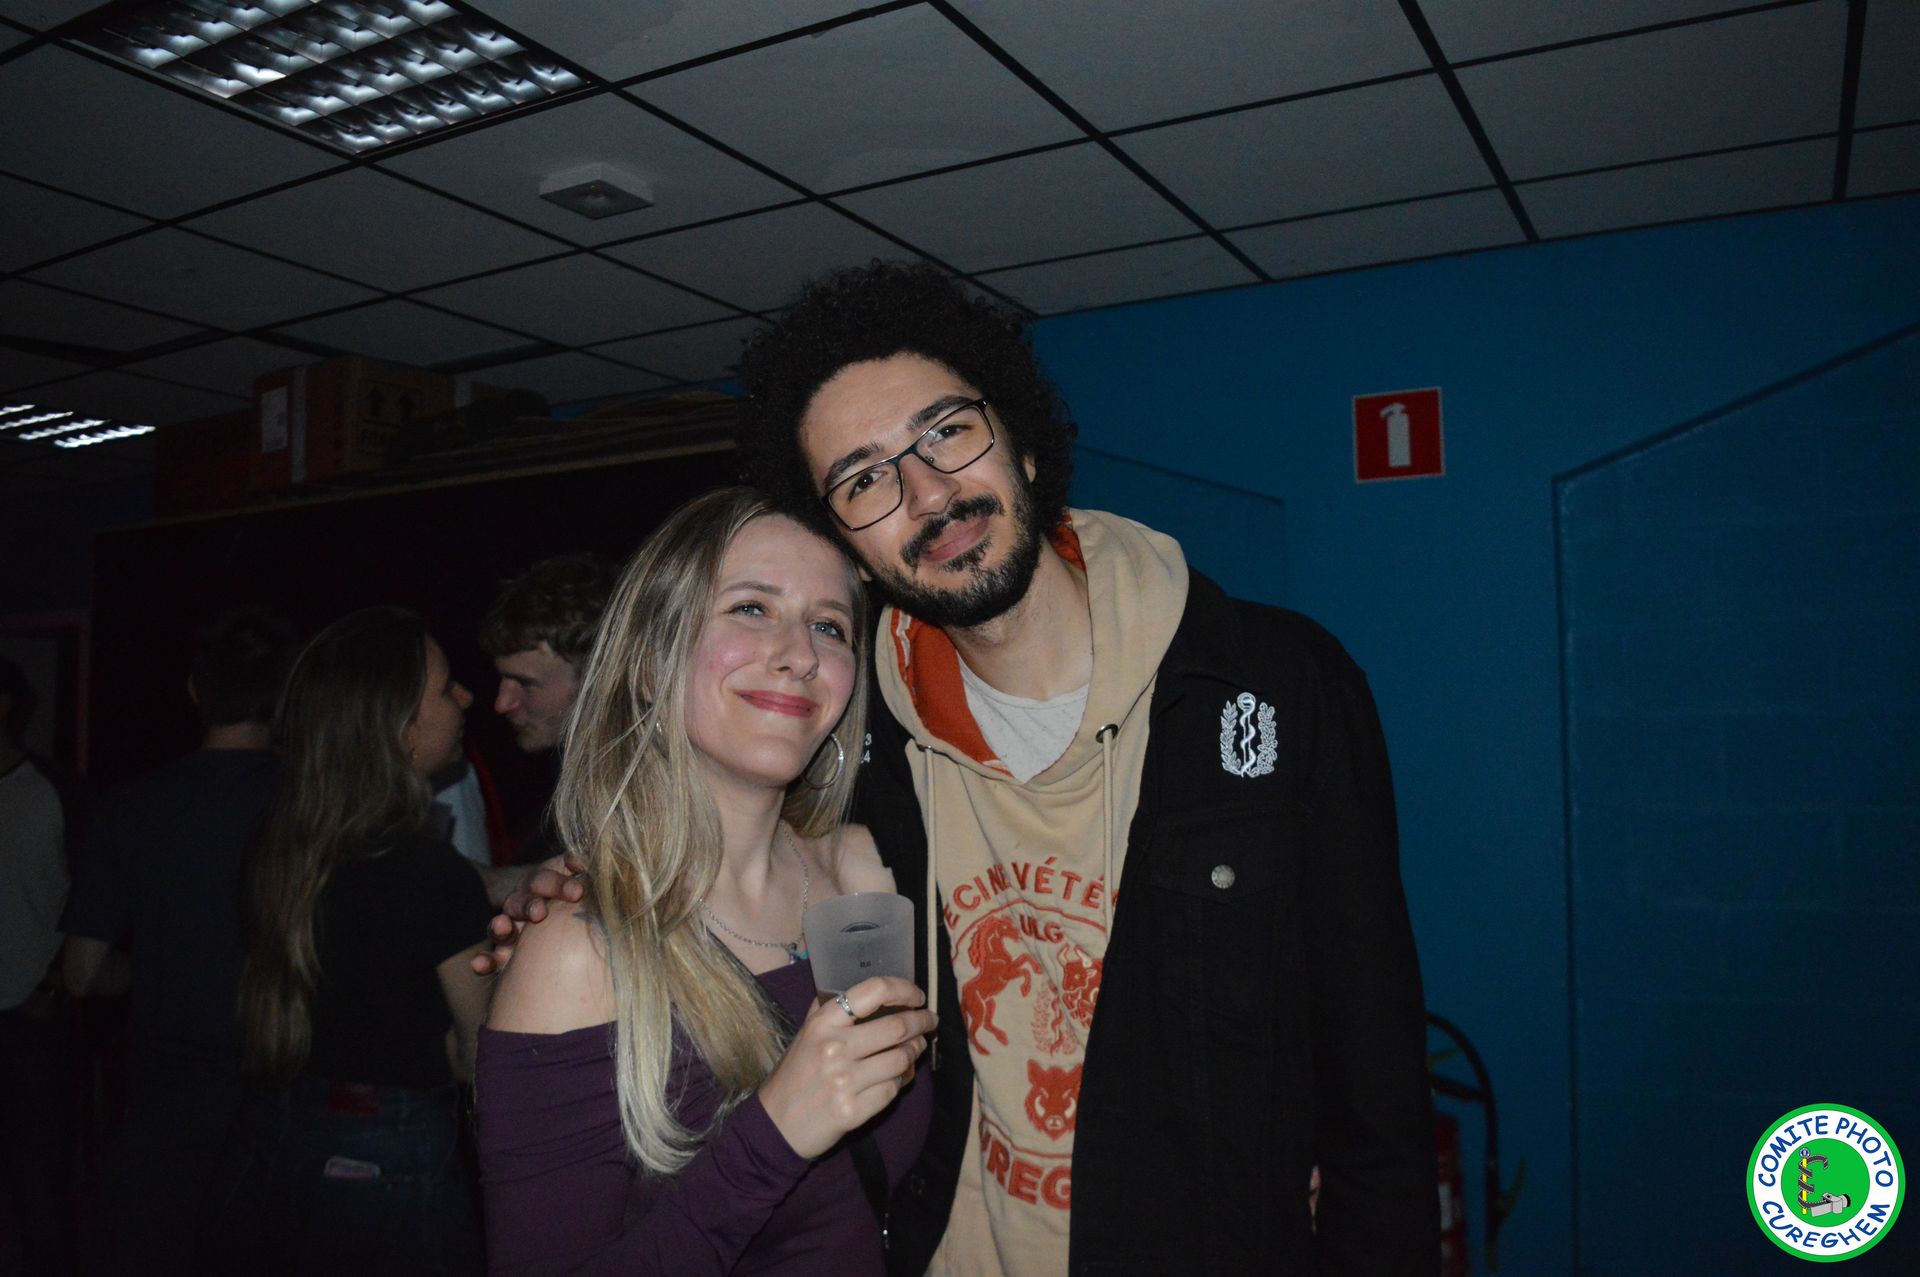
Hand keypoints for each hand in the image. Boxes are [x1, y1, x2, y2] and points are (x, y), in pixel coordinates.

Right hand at [471, 852, 587, 974]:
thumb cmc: (563, 889)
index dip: (558, 884)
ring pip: (500, 927)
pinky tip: (480, 965)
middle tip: (539, 912)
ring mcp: (508, 928)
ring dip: (500, 928)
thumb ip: (576, 866)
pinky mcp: (502, 953)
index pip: (544, 880)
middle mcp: (519, 904)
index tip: (577, 892)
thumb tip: (581, 863)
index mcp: (537, 884)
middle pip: (519, 903)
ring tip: (502, 928)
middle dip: (528, 906)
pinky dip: (484, 961)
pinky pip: (489, 958)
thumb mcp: (569, 873)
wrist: (538, 906)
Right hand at [757, 976, 934, 1160]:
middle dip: (922, 1022)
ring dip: (915, 1053)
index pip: (873, 991)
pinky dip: (902, 1081)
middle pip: (897, 1026)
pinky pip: (893, 1089)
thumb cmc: (795, 1076)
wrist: (775, 1126)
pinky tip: (899, 1077)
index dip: (903, 989)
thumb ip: (831, 1009)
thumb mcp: (805, 1034)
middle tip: (929, 1022)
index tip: (917, 996)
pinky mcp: (853, 1111)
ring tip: (915, 1049)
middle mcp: (834, 1048)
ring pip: (901, 1059)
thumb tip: (872, 991)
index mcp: (823, 1022)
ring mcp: (844, 1081)